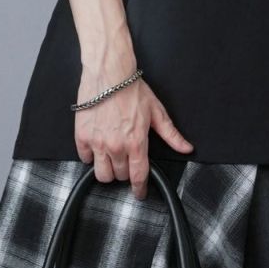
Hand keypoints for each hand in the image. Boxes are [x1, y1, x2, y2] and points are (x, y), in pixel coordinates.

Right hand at [73, 71, 192, 198]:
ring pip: (101, 174)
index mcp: (136, 143)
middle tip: (126, 161)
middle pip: (119, 176)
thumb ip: (171, 135)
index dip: (140, 189)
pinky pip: (84, 158)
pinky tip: (97, 148)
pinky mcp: (82, 136)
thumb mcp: (157, 112)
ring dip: (108, 170)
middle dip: (125, 173)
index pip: (138, 176)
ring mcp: (97, 143)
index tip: (139, 193)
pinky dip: (90, 156)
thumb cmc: (132, 90)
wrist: (109, 74)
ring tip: (111, 159)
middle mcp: (116, 146)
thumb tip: (187, 148)